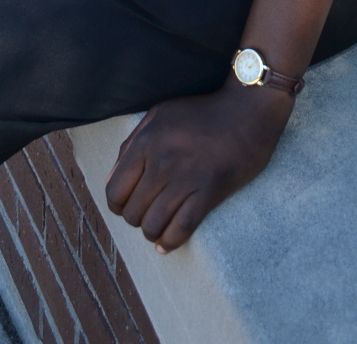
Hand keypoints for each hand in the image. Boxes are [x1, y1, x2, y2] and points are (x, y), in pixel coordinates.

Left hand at [105, 78, 292, 252]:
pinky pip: (181, 229)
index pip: (115, 189)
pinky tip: (166, 244)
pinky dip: (170, 243)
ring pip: (154, 225)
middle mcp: (163, 161)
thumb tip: (109, 181)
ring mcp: (186, 178)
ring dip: (151, 233)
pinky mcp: (209, 192)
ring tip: (156, 229)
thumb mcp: (159, 115)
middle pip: (132, 211)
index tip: (125, 206)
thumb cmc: (201, 113)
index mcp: (147, 141)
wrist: (247, 110)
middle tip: (146, 215)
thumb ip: (130, 146)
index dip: (116, 205)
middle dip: (135, 219)